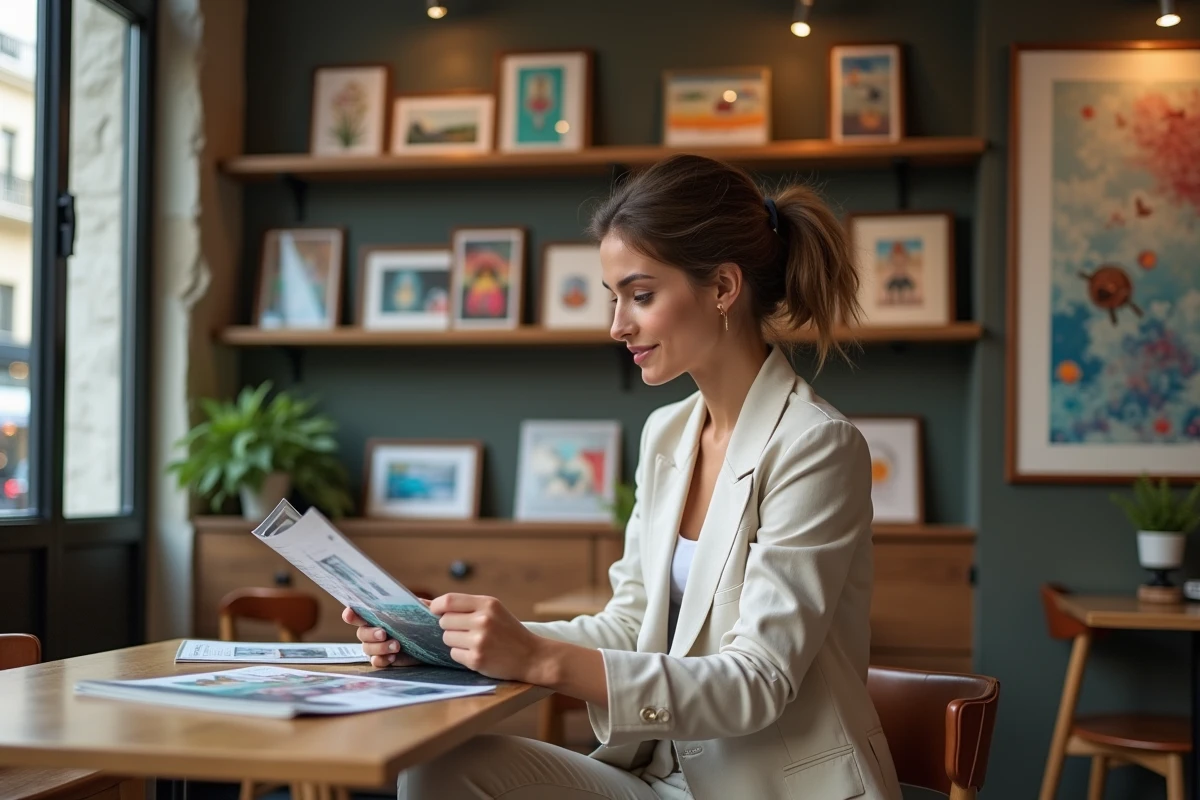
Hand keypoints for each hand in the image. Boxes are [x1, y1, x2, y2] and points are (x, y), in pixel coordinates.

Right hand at [342, 605, 421, 667]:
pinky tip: (393, 658)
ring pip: (367, 648)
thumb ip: (413, 603)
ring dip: (379, 647)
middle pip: (361, 633)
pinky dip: (381, 659)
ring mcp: (378, 646)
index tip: (350, 614)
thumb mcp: (422, 609)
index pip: (359, 613)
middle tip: (384, 633)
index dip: (351, 614)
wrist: (436, 642)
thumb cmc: (426, 621)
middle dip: (370, 633)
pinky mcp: (385, 659)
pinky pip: (375, 662)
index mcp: (379, 615)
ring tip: (396, 646)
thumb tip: (406, 600)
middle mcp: (374, 630)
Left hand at [431, 593, 547, 680]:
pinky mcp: (476, 659)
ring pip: (447, 638)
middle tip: (465, 630)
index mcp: (487, 604)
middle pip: (444, 621)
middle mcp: (483, 620)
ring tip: (474, 642)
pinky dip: (461, 655)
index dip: (436, 606)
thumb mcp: (493, 611)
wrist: (532, 656)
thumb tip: (425, 603)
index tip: (435, 611)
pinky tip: (477, 653)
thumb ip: (465, 606)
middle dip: (449, 626)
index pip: (448, 600)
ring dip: (455, 641)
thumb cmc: (509, 631)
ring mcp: (479, 641)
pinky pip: (453, 654)